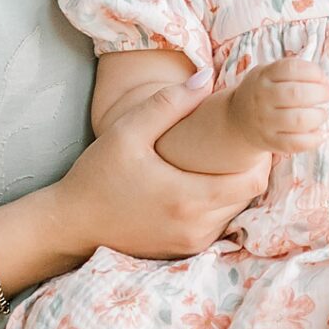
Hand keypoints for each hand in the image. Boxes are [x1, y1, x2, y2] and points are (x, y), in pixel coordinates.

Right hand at [57, 73, 270, 260]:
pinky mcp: (182, 251)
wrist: (71, 224)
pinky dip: (217, 205)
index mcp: (188, 198)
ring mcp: (190, 244)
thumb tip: (207, 76)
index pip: (252, 181)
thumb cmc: (97, 175)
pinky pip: (216, 225)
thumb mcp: (128, 132)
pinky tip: (200, 182)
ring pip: (234, 212)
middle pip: (248, 197)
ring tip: (220, 160)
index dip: (258, 157)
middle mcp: (195, 227)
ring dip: (233, 188)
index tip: (247, 136)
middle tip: (237, 143)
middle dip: (248, 169)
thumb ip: (169, 103)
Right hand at [227, 57, 328, 154]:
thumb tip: (324, 81)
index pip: (291, 69)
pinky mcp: (270, 142)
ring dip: (318, 116)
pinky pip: (296, 143)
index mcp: (263, 76)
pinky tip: (319, 133)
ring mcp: (265, 122)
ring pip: (299, 120)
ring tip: (322, 114)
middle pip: (296, 94)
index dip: (313, 72)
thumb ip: (294, 73)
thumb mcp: (268, 73)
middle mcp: (262, 98)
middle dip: (321, 93)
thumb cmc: (262, 93)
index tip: (322, 78)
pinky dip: (313, 139)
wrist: (237, 121)